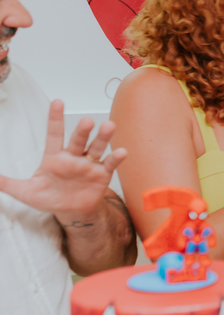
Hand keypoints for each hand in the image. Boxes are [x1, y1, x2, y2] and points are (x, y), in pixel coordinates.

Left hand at [0, 100, 125, 222]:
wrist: (71, 212)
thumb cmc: (49, 198)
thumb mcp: (25, 191)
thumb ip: (7, 183)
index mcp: (54, 157)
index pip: (54, 133)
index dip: (55, 118)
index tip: (57, 102)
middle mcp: (73, 157)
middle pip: (78, 140)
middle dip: (82, 130)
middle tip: (87, 121)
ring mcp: (88, 164)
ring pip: (96, 147)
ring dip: (103, 137)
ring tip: (109, 126)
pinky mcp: (102, 174)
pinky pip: (109, 164)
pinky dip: (116, 158)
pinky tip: (122, 151)